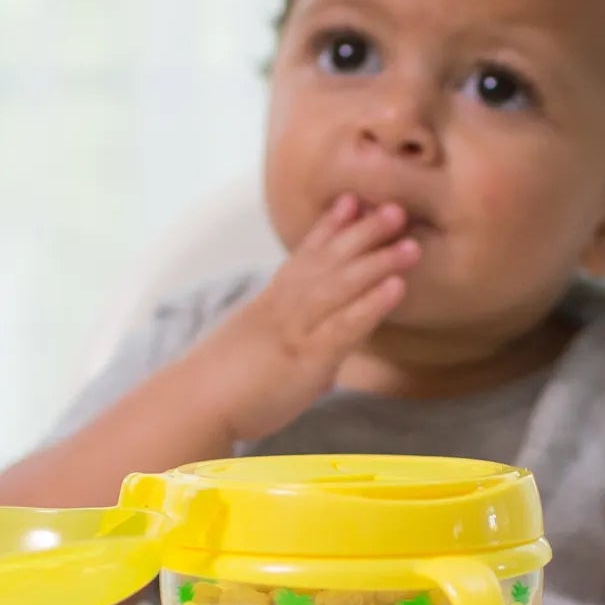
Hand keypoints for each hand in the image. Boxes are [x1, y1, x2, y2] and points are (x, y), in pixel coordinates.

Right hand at [199, 195, 418, 442]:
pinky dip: (372, 303)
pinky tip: (397, 288)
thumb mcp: (257, 355)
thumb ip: (294, 349)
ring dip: (378, 262)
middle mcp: (283, 307)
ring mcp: (296, 328)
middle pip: (328, 261)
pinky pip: (344, 325)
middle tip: (396, 209)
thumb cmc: (224, 385)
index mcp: (270, 303)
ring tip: (410, 245)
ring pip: (341, 285)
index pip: (303, 256)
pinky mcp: (306, 357)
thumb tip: (322, 362)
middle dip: (363, 233)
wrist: (194, 402)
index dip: (329, 227)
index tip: (352, 201)